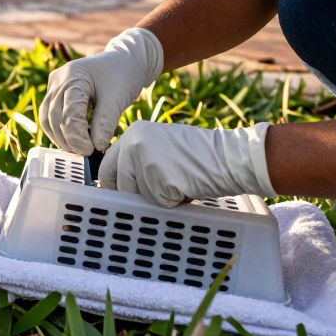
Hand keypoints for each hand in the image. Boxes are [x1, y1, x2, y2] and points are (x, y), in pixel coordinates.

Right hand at [39, 27, 163, 154]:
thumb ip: (105, 122)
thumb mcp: (118, 98)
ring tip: (79, 149)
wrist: (124, 60)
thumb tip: (96, 147)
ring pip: (47, 118)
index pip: (68, 113)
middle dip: (67, 139)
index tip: (91, 151)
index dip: (77, 136)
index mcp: (73, 77)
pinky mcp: (56, 92)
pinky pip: (50, 114)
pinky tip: (74, 140)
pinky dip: (60, 130)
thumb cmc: (123, 75)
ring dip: (60, 137)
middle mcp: (58, 80)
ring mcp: (54, 85)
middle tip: (85, 154)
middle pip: (53, 117)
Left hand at [96, 120, 276, 207]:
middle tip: (158, 192)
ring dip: (158, 196)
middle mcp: (134, 143)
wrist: (229, 157)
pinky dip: (172, 201)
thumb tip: (120, 183)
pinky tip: (187, 187)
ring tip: (179, 182)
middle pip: (119, 182)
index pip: (107, 164)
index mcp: (133, 133)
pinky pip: (159, 201)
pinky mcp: (160, 178)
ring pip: (139, 194)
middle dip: (134, 194)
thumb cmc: (198, 156)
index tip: (117, 193)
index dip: (112, 183)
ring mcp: (146, 160)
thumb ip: (138, 159)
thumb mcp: (160, 146)